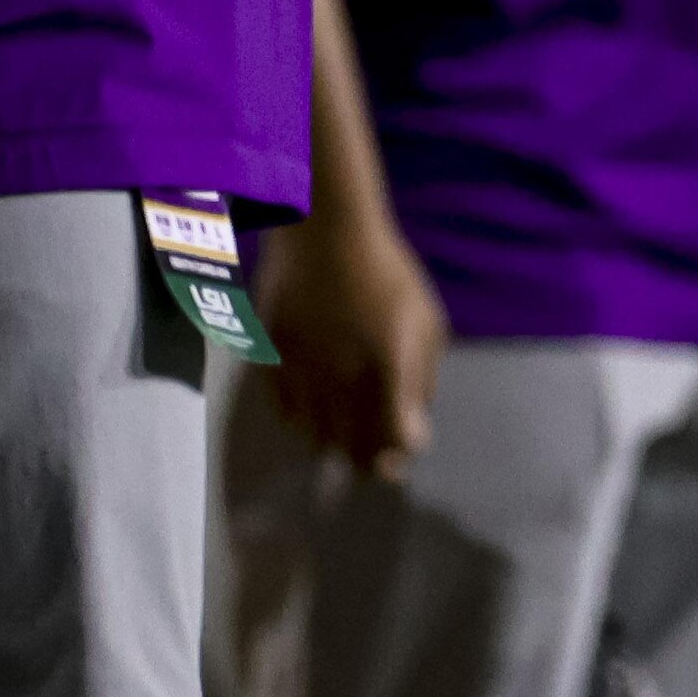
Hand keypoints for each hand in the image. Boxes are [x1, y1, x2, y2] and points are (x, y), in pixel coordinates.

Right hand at [259, 202, 445, 473]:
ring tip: (346, 433)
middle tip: (375, 456)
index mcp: (386, 370)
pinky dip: (302, 421)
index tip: (401, 455)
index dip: (397, 457)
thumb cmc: (388, 275)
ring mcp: (301, 375)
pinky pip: (284, 414)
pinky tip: (316, 411)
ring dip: (333, 442)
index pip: (390, 443)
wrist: (326, 236)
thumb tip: (413, 427)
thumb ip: (422, 381)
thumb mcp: (427, 322)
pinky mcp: (270, 365)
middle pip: (349, 450)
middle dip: (366, 460)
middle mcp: (340, 381)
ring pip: (314, 437)